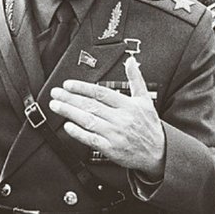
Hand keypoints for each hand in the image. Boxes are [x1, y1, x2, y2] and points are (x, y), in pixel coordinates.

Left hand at [48, 57, 164, 179]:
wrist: (158, 153)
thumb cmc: (149, 126)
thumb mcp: (146, 100)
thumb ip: (136, 79)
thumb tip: (130, 61)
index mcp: (128, 105)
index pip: (100, 93)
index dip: (82, 88)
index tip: (68, 84)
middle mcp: (120, 119)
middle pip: (91, 106)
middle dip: (70, 98)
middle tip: (56, 93)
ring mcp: (115, 134)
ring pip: (88, 121)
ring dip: (69, 112)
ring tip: (56, 106)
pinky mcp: (111, 149)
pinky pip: (91, 140)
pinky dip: (78, 133)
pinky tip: (67, 126)